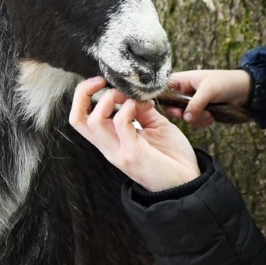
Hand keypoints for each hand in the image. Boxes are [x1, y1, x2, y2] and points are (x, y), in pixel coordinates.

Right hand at [69, 76, 200, 191]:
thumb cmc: (172, 158)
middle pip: (77, 119)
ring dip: (109, 99)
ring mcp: (118, 151)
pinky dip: (129, 107)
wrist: (188, 183)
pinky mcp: (133, 153)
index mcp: (111, 141)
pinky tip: (142, 105)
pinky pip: (121, 123)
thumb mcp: (156, 128)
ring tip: (127, 95)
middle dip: (84, 93)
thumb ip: (143, 112)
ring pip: (93, 121)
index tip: (103, 81)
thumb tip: (137, 94)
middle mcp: (109, 147)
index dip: (84, 95)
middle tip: (104, 81)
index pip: (81, 118)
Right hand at [166, 69, 251, 126]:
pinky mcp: (200, 111)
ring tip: (209, 114)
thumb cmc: (225, 82)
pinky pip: (195, 121)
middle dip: (183, 114)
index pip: (162, 89)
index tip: (172, 109)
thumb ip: (196, 103)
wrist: (245, 90)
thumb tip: (186, 117)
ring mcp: (192, 102)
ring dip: (196, 119)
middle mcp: (184, 92)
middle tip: (190, 115)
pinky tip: (212, 117)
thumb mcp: (209, 90)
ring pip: (184, 117)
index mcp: (181, 80)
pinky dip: (203, 121)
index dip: (162, 100)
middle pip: (172, 107)